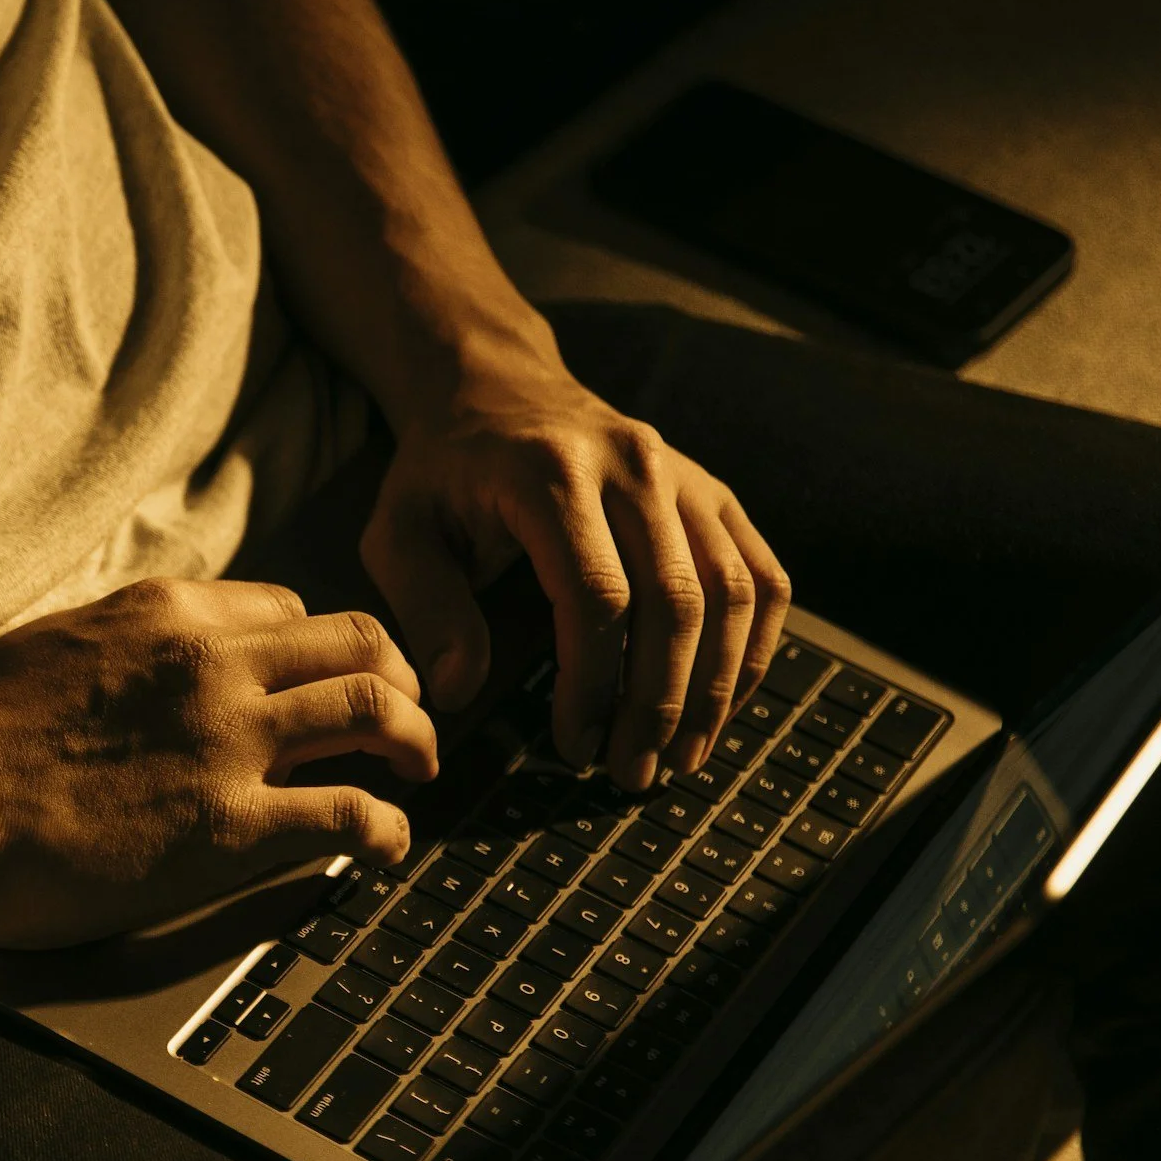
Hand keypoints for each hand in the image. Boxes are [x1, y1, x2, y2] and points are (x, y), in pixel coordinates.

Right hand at [0, 577, 438, 947]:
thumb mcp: (58, 644)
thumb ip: (128, 645)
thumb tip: (158, 667)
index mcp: (169, 614)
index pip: (291, 610)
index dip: (322, 653)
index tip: (325, 689)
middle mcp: (215, 662)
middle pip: (362, 642)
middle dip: (401, 681)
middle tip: (405, 724)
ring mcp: (229, 741)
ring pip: (379, 711)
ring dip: (416, 743)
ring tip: (415, 775)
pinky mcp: (230, 826)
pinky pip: (352, 815)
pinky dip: (387, 829)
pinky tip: (383, 846)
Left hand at [361, 357, 791, 790]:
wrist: (495, 386)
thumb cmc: (442, 472)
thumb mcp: (399, 532)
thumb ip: (426, 609)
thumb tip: (456, 692)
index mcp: (550, 473)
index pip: (597, 596)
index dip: (594, 683)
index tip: (574, 746)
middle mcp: (632, 464)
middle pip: (675, 600)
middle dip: (659, 702)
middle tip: (633, 774)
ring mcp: (684, 473)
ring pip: (730, 592)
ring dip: (714, 687)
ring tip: (680, 756)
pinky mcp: (713, 491)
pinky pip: (761, 573)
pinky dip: (752, 646)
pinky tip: (721, 702)